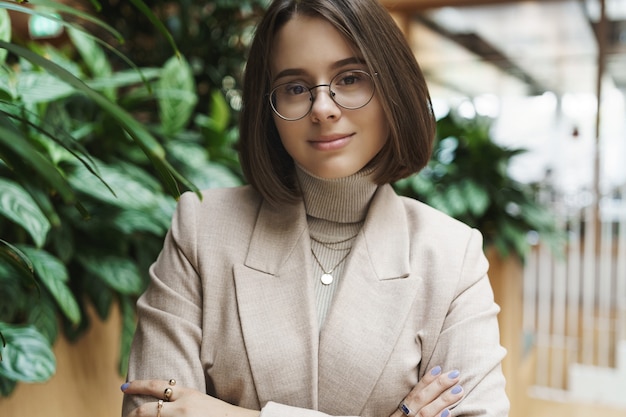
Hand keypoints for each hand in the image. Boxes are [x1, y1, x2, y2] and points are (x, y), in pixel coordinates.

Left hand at [122, 379, 259, 416]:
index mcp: (186, 394)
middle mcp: (182, 408)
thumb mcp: (199, 399)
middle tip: (127, 416)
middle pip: (148, 410)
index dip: (137, 385)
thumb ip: (180, 398)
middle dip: (134, 414)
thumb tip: (161, 398)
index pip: (156, 385)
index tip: (124, 386)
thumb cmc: (218, 413)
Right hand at [390, 366, 462, 416]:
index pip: (412, 394)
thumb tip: (430, 399)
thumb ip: (409, 412)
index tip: (439, 368)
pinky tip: (448, 414)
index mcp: (397, 415)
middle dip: (438, 386)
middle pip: (420, 400)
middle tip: (455, 374)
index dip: (425, 381)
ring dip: (443, 401)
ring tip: (459, 390)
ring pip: (425, 413)